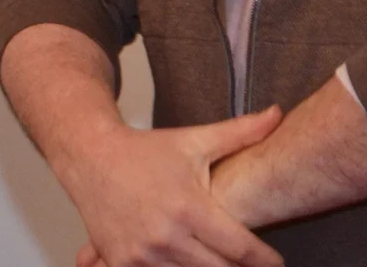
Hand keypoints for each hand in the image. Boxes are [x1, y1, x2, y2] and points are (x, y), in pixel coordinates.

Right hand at [57, 106, 285, 266]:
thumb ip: (240, 132)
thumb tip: (277, 114)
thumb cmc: (144, 150)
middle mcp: (167, 236)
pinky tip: (178, 260)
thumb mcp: (193, 141)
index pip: (240, 249)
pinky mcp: (122, 262)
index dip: (264, 260)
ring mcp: (142, 254)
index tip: (275, 262)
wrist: (89, 156)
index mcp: (190, 209)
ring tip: (213, 257)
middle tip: (245, 261)